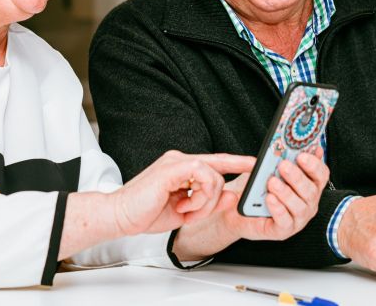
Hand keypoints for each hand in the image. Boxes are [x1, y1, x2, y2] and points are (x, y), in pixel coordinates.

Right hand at [111, 150, 254, 235]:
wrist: (121, 216)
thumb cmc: (146, 214)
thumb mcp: (186, 212)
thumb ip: (209, 203)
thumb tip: (232, 196)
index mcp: (181, 167)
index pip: (215, 161)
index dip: (236, 161)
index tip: (254, 163)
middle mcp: (180, 160)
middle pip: (217, 172)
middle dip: (213, 199)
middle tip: (192, 213)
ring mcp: (176, 161)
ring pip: (213, 175)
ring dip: (205, 201)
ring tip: (185, 211)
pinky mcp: (172, 167)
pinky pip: (202, 176)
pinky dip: (199, 196)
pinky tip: (183, 206)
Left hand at [173, 149, 328, 259]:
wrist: (235, 207)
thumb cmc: (256, 184)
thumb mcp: (268, 166)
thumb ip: (281, 155)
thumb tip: (289, 140)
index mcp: (308, 184)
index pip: (321, 174)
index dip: (314, 164)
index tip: (302, 154)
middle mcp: (307, 202)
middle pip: (311, 190)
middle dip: (298, 176)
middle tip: (283, 165)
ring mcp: (297, 218)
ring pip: (300, 206)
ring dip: (286, 192)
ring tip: (272, 181)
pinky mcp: (283, 231)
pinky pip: (285, 222)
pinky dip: (278, 209)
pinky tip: (269, 198)